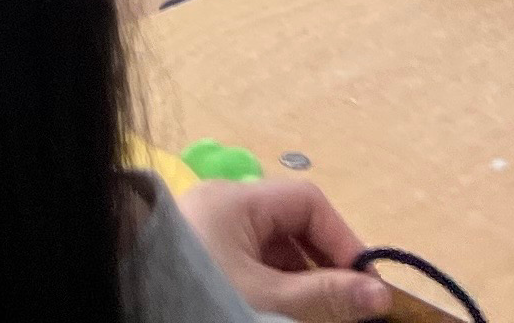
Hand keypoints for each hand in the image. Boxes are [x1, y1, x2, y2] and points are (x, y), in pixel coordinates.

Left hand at [175, 178, 388, 320]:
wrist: (133, 316)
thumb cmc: (203, 302)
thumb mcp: (270, 303)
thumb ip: (327, 297)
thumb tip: (380, 294)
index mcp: (234, 202)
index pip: (306, 203)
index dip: (343, 240)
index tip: (367, 287)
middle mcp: (219, 210)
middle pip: (290, 229)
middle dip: (323, 269)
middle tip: (350, 310)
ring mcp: (206, 239)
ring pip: (271, 255)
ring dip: (301, 286)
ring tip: (321, 318)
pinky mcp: (198, 266)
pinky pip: (250, 271)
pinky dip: (275, 293)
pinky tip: (287, 316)